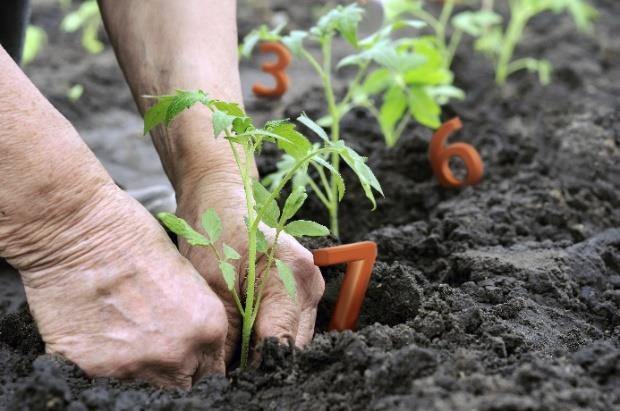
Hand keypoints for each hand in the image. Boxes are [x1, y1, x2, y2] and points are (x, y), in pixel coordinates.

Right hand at [15, 184, 227, 388]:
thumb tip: (195, 344)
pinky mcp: (90, 368)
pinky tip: (97, 332)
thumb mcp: (187, 275)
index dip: (199, 365)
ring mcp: (133, 365)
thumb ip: (196, 318)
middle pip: (181, 385)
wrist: (78, 230)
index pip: (212, 372)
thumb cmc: (133, 236)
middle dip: (173, 371)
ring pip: (143, 386)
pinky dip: (100, 363)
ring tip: (123, 332)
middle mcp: (176, 353)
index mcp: (208, 327)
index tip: (188, 359)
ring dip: (137, 367)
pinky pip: (102, 379)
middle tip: (155, 345)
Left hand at [176, 174, 324, 362]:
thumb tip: (226, 375)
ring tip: (234, 354)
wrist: (220, 198)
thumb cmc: (214, 232)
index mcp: (294, 276)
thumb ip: (227, 335)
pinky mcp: (301, 289)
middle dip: (262, 361)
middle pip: (293, 345)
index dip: (255, 367)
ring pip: (294, 338)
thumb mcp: (212, 286)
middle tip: (228, 370)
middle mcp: (311, 282)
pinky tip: (245, 337)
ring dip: (266, 350)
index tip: (230, 378)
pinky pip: (290, 325)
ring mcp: (310, 286)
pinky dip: (268, 336)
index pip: (281, 342)